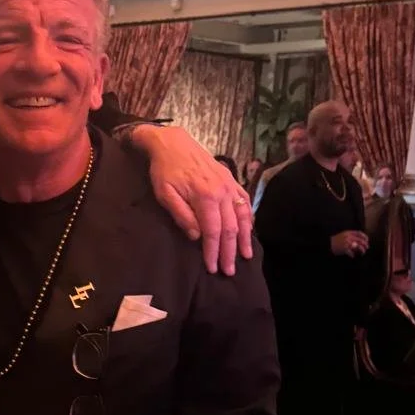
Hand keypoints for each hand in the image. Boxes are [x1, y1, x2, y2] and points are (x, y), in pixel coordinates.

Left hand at [136, 125, 253, 276]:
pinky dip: (249, 217)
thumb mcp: (165, 194)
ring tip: (246, 255)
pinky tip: (249, 229)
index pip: (213, 232)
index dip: (213, 252)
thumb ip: (181, 215)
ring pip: (242, 216)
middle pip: (230, 228)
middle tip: (229, 271)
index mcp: (205, 196)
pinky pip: (244, 201)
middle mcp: (222, 192)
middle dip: (230, 252)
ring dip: (245, 238)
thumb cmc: (165, 170)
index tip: (213, 268)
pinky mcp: (231, 180)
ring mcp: (229, 185)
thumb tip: (195, 237)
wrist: (173, 143)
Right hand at [331, 229, 369, 257]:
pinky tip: (352, 256)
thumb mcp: (343, 235)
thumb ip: (350, 236)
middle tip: (367, 248)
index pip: (359, 233)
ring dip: (362, 250)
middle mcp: (348, 237)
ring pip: (358, 246)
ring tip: (362, 253)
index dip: (364, 236)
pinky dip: (352, 255)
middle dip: (365, 244)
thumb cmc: (335, 240)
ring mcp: (347, 243)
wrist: (327, 244)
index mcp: (348, 233)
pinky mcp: (344, 249)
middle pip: (360, 240)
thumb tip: (358, 241)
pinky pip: (351, 253)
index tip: (367, 240)